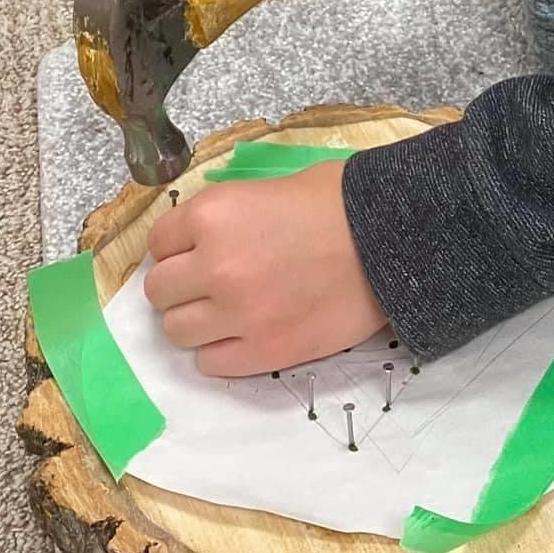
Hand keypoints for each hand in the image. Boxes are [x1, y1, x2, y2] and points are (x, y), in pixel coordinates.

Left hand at [143, 163, 386, 376]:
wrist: (395, 240)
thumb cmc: (341, 202)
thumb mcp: (272, 188)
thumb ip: (229, 215)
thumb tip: (203, 238)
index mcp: (213, 215)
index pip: (158, 242)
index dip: (178, 246)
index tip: (197, 250)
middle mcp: (214, 265)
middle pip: (160, 291)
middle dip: (182, 286)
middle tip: (212, 282)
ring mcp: (237, 314)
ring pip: (177, 332)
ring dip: (197, 321)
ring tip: (229, 311)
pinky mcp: (264, 353)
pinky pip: (210, 364)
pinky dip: (222, 350)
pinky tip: (247, 333)